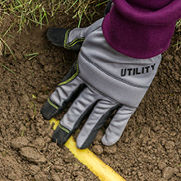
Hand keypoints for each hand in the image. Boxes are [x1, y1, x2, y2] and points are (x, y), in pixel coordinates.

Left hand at [41, 18, 159, 147]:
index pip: (63, 92)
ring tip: (79, 146)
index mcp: (82, 72)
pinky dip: (113, 131)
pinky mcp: (128, 100)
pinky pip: (119, 120)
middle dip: (66, 126)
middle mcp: (93, 88)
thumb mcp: (87, 34)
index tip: (44, 116)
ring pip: (95, 119)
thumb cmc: (111, 33)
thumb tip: (50, 34)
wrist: (135, 38)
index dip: (53, 104)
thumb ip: (69, 38)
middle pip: (76, 110)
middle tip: (57, 140)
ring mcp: (110, 95)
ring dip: (86, 133)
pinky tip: (106, 143)